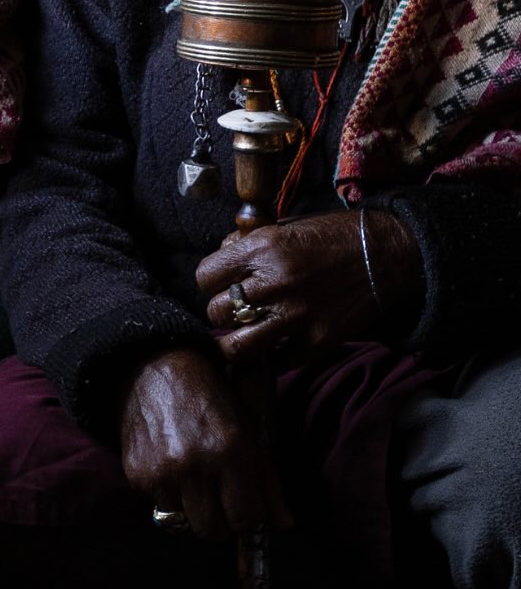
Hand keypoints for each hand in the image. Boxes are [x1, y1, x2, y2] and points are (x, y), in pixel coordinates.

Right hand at [119, 347, 290, 540]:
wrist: (152, 366)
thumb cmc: (208, 395)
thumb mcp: (246, 428)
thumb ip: (267, 479)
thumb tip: (284, 524)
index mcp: (230, 450)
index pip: (246, 520)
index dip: (248, 519)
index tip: (244, 509)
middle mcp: (195, 464)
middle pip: (213, 531)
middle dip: (219, 522)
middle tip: (218, 498)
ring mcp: (163, 471)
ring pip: (183, 523)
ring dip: (191, 510)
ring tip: (192, 478)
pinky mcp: (137, 474)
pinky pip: (158, 507)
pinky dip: (167, 497)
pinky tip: (169, 468)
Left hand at [196, 211, 421, 367]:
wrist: (384, 254)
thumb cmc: (333, 236)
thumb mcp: (284, 227)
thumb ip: (249, 244)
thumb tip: (223, 256)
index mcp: (261, 248)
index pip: (205, 276)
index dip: (210, 281)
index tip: (221, 283)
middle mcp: (273, 283)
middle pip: (217, 312)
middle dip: (221, 311)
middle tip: (233, 309)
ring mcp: (295, 316)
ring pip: (237, 346)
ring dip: (235, 341)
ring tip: (242, 334)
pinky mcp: (316, 341)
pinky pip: (276, 361)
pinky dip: (272, 356)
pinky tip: (276, 343)